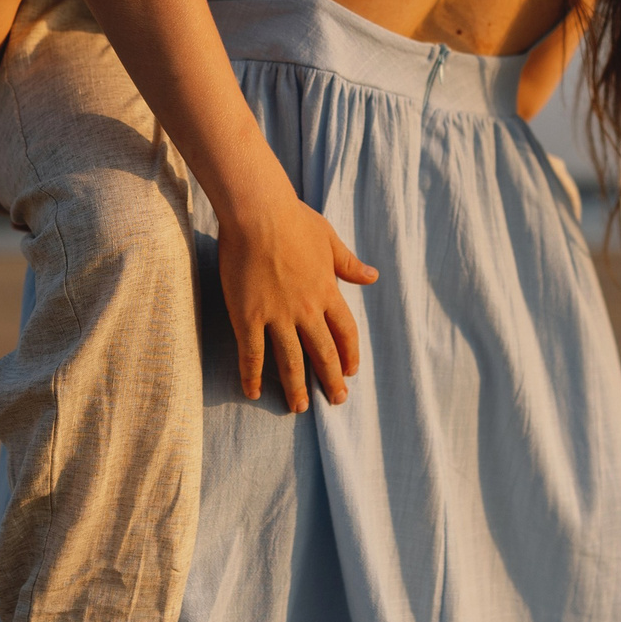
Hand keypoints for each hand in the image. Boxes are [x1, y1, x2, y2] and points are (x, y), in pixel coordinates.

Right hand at [216, 188, 375, 412]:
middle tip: (335, 400)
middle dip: (330, 380)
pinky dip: (252, 376)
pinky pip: (252, 354)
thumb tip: (372, 276)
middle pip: (323, 354)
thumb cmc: (293, 219)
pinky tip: (253, 392)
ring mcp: (277, 316)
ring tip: (298, 408)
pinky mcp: (247, 317)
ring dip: (296, 387)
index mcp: (327, 292)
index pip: (345, 333)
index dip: (350, 355)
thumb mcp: (329, 239)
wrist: (258, 212)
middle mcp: (306, 310)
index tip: (351, 371)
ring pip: (290, 362)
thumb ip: (349, 263)